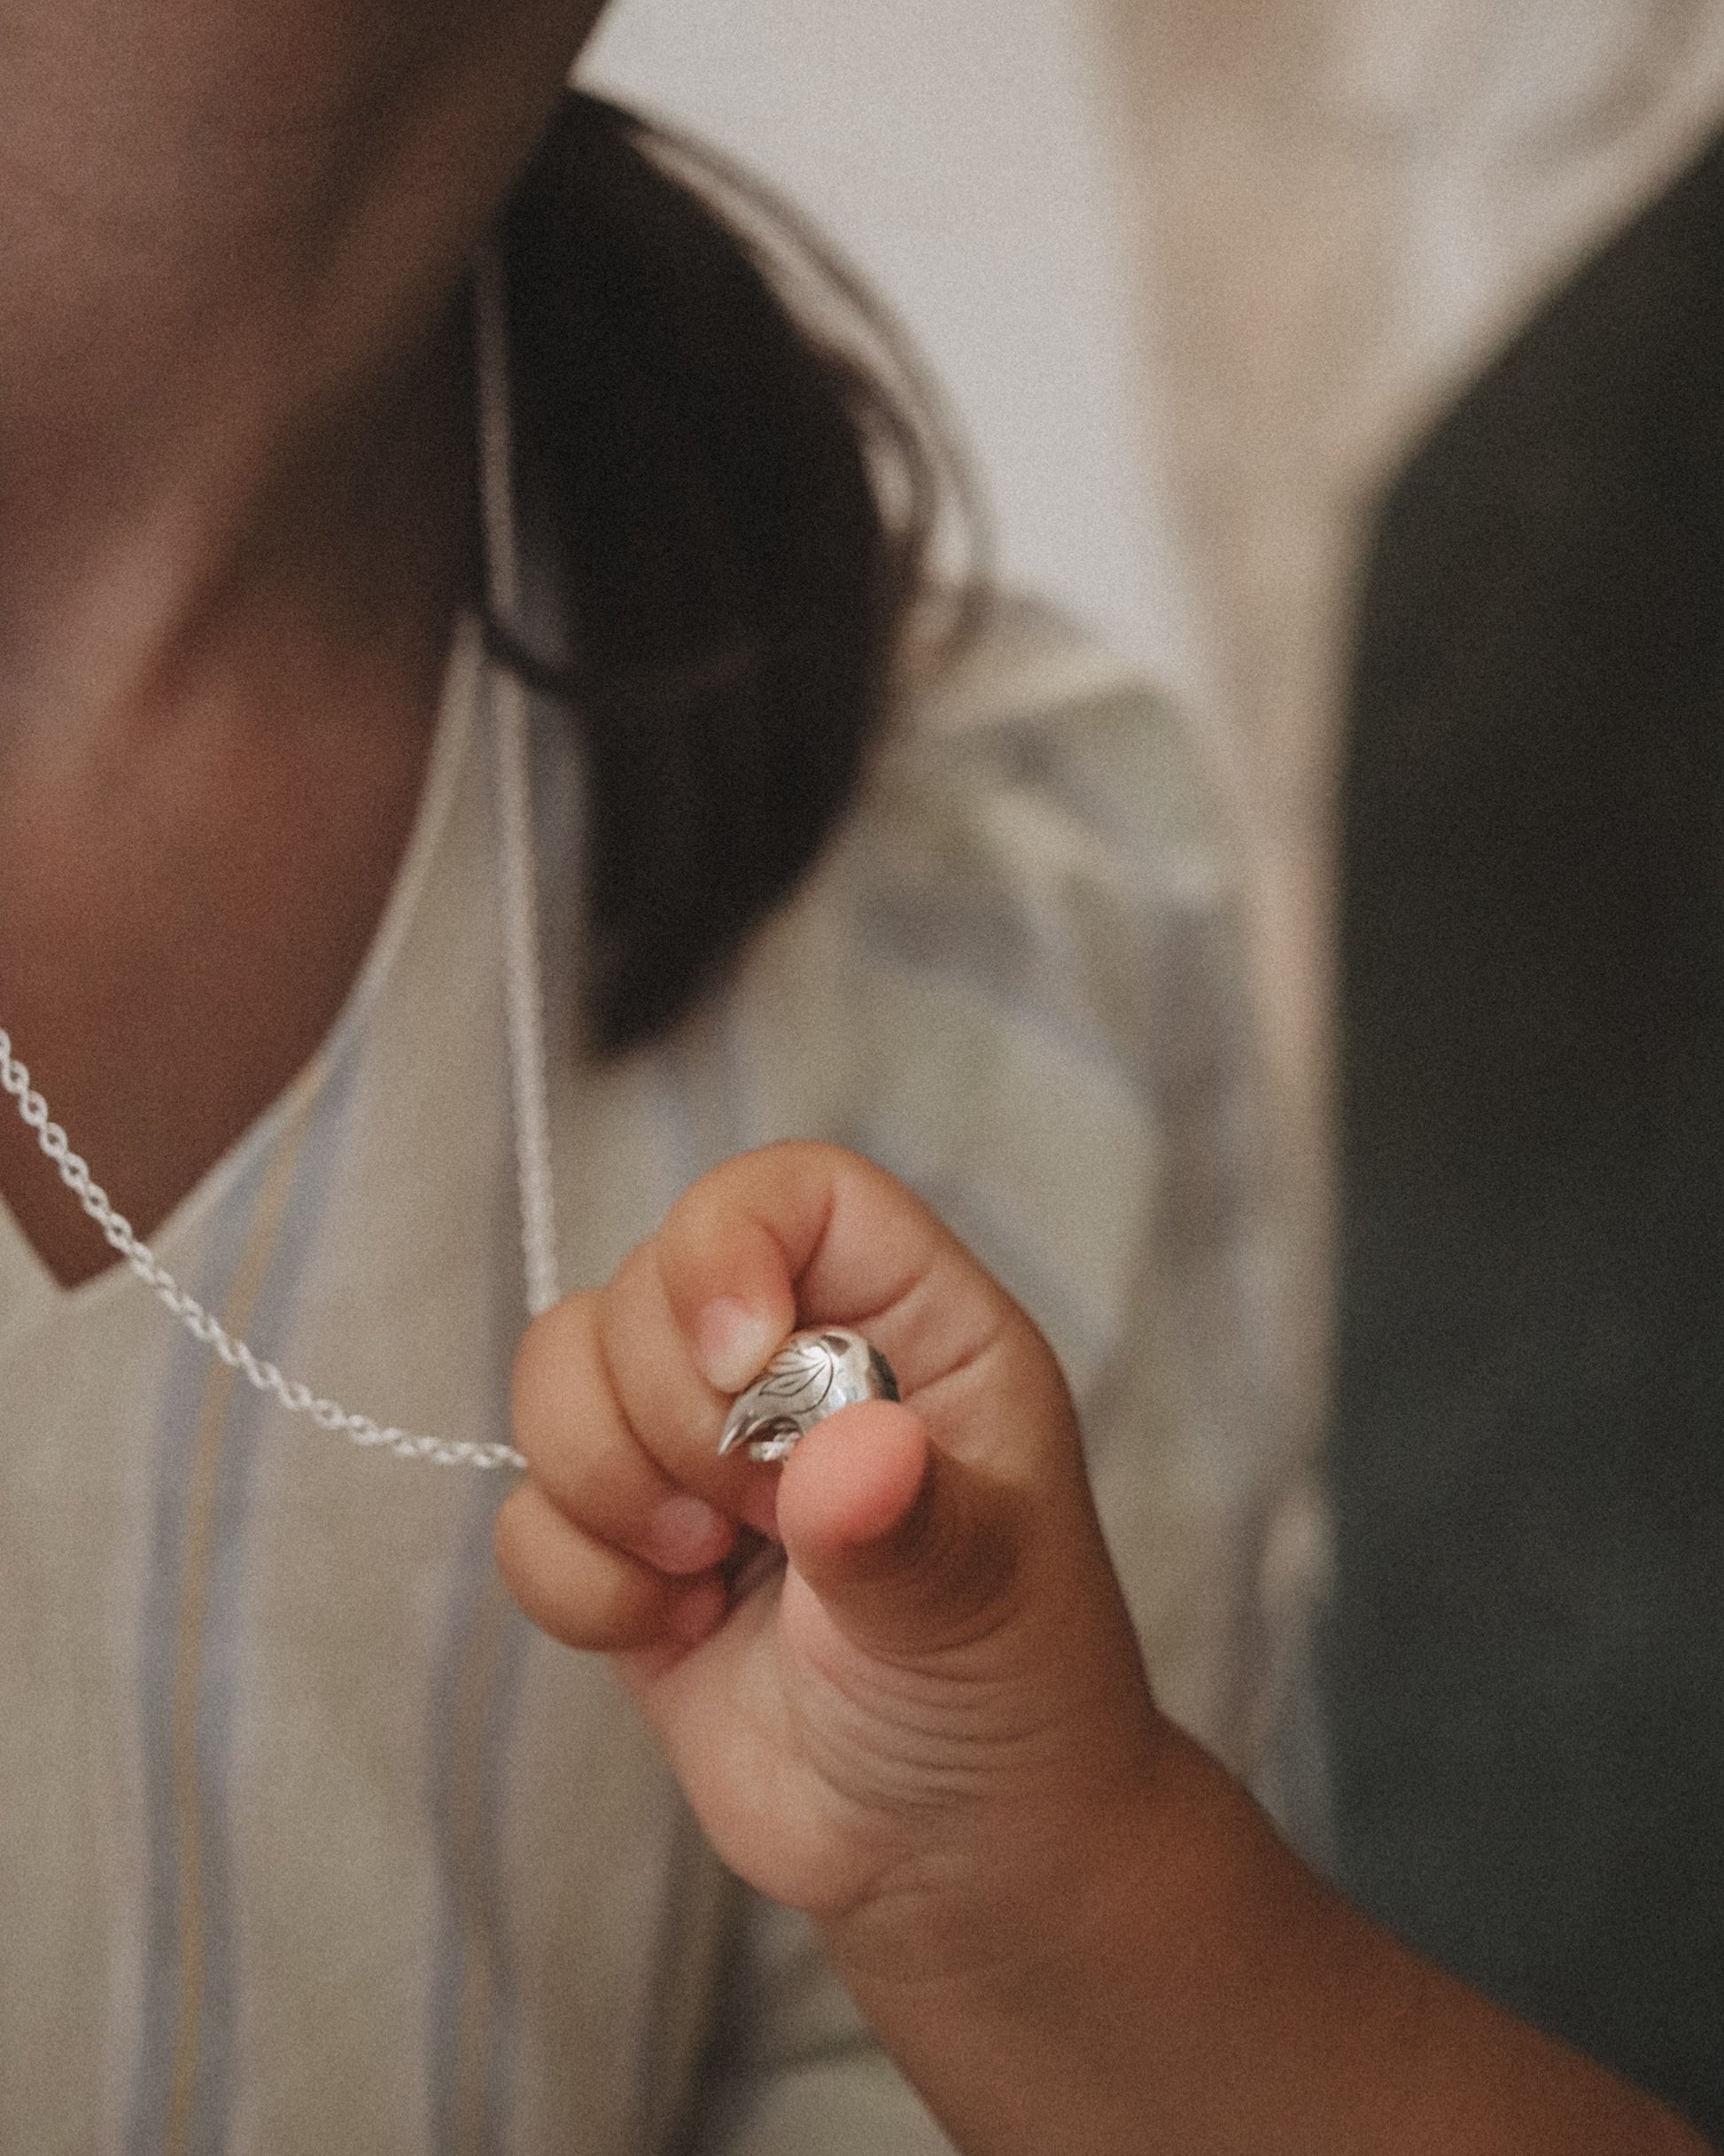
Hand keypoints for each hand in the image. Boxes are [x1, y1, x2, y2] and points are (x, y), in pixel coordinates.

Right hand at [494, 1140, 1164, 1967]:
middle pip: (643, 1282)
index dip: (729, 1249)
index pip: (791, 1195)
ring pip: (557, 1371)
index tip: (736, 1366)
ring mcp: (697, 1450)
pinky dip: (577, 1583)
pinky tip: (678, 1633)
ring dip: (604, 1487)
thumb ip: (912, 1528)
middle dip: (667, 1417)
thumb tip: (848, 1459)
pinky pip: (526, 1512)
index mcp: (911, 1323)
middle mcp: (795, 1361)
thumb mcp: (987, 1602)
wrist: (950, 1849)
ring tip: (708, 1573)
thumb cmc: (1011, 1693)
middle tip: (753, 1521)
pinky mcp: (626, 1545)